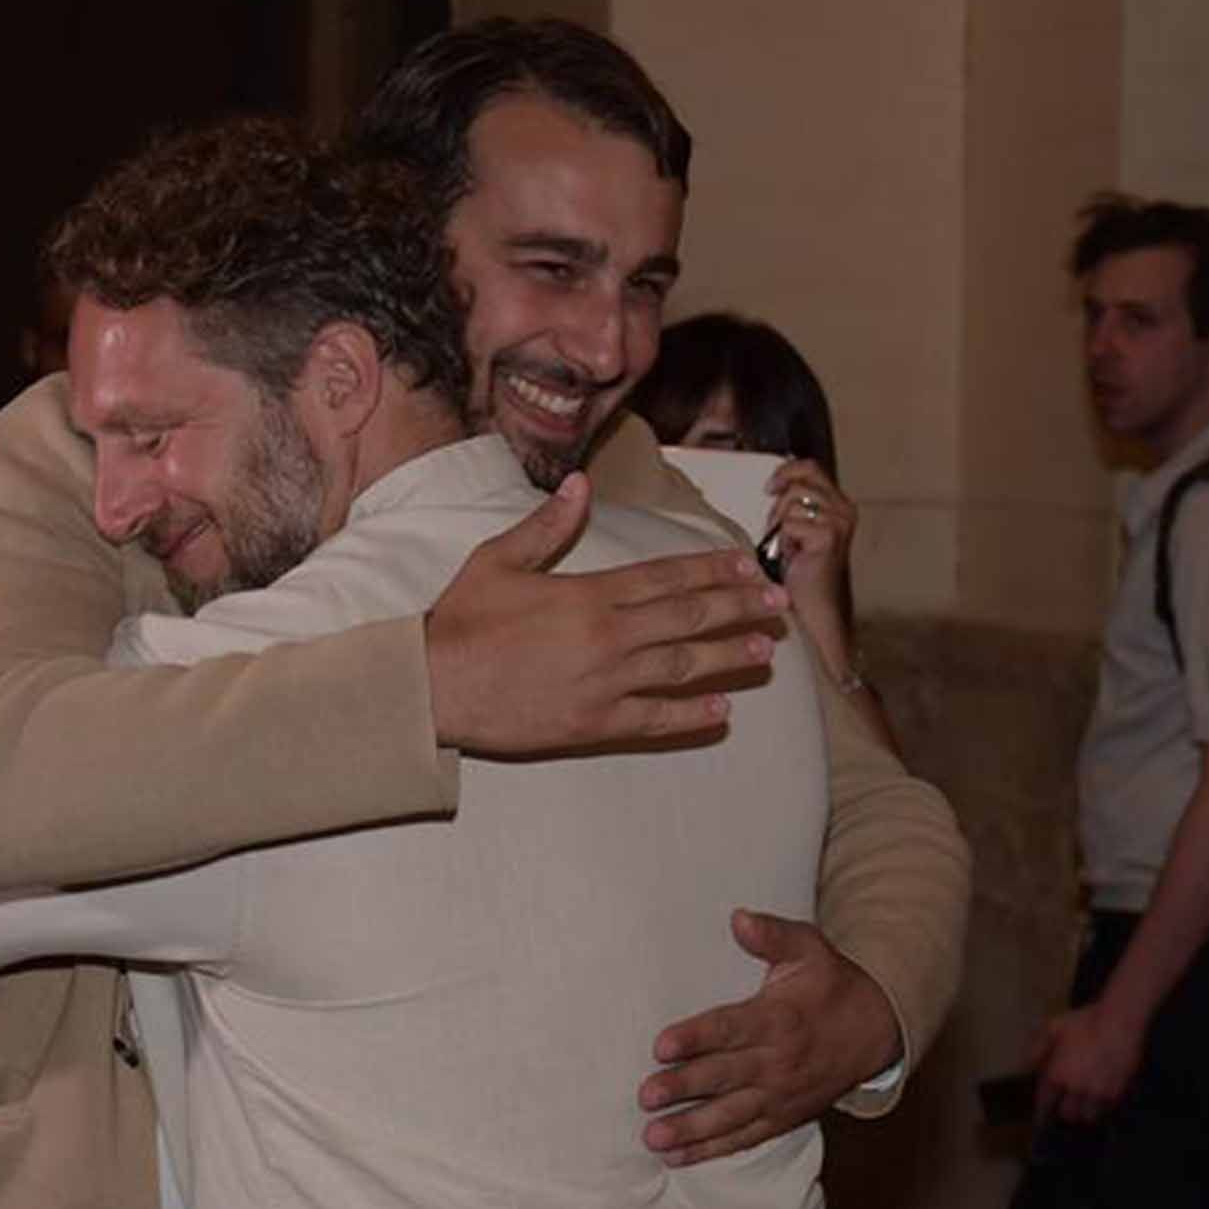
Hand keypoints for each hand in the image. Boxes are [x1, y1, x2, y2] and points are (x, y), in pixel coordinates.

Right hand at [425, 474, 780, 756]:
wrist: (430, 687)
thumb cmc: (460, 621)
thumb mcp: (498, 559)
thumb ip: (546, 525)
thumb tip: (580, 485)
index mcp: (588, 593)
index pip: (667, 577)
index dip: (712, 570)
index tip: (747, 565)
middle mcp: (607, 637)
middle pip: (688, 618)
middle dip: (739, 607)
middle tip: (778, 603)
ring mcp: (604, 683)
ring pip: (682, 667)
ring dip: (729, 656)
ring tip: (765, 651)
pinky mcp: (593, 724)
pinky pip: (654, 720)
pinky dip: (691, 715)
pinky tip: (721, 710)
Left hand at [640, 912, 902, 1163]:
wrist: (876, 1032)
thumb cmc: (831, 985)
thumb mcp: (809, 949)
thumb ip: (772, 935)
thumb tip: (738, 917)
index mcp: (778, 1018)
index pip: (730, 1029)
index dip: (695, 1037)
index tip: (661, 1046)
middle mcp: (778, 1061)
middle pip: (724, 1076)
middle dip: (684, 1087)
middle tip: (646, 1095)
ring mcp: (780, 1095)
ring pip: (730, 1115)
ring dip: (690, 1128)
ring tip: (653, 1137)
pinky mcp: (782, 1118)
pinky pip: (744, 1137)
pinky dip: (711, 1150)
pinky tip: (676, 1158)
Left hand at [763, 458, 860, 670]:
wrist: (815, 609)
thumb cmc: (802, 574)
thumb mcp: (797, 529)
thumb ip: (794, 504)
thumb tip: (775, 483)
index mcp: (840, 504)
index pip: (810, 467)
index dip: (787, 472)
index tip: (770, 488)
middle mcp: (844, 509)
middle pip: (799, 482)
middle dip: (780, 506)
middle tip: (782, 534)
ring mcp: (839, 521)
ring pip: (792, 502)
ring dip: (781, 525)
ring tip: (788, 548)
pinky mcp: (829, 536)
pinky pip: (790, 523)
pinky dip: (784, 541)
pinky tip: (792, 557)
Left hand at [1016, 994, 1148, 1128]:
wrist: (1121, 1021)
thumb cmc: (1084, 1021)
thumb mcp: (1053, 1028)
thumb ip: (1037, 1048)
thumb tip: (1028, 1067)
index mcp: (1057, 1075)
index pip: (1045, 1104)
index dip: (1042, 1114)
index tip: (1041, 1120)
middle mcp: (1076, 1090)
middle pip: (1067, 1115)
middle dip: (1065, 1111)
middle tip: (1066, 1104)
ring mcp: (1098, 1094)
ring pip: (1088, 1116)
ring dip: (1084, 1112)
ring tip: (1085, 1103)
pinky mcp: (1118, 1092)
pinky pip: (1107, 1109)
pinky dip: (1102, 1107)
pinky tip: (1102, 1097)